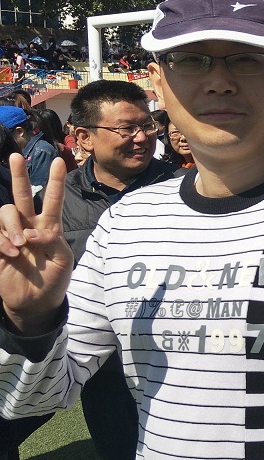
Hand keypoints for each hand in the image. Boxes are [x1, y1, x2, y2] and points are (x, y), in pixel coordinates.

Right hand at [0, 155, 72, 333]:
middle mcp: (29, 225)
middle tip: (16, 157)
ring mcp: (11, 234)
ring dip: (12, 226)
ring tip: (19, 246)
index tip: (60, 163)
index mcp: (50, 227)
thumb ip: (53, 243)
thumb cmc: (53, 280)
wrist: (34, 302)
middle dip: (20, 175)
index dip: (55, 182)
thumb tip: (32, 231)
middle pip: (23, 195)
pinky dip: (1, 240)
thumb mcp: (63, 262)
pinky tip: (10, 253)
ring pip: (6, 212)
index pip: (53, 200)